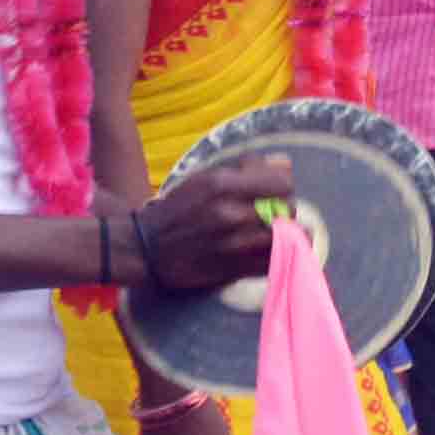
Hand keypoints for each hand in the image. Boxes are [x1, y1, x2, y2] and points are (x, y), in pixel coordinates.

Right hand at [136, 152, 292, 292]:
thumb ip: (246, 169)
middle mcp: (230, 214)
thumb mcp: (206, 177)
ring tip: (273, 230)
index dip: (283, 184)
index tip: (274, 188)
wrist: (147, 247)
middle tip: (271, 211)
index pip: (283, 182)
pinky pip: (273, 263)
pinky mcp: (233, 270)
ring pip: (286, 238)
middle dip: (283, 208)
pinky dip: (279, 255)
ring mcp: (233, 245)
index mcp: (222, 185)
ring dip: (285, 233)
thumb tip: (285, 164)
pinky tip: (271, 249)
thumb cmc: (179, 208)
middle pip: (287, 209)